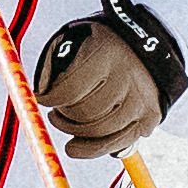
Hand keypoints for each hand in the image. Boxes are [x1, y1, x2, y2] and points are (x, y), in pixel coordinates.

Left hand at [31, 0, 185, 151]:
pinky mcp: (150, 118)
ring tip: (69, 121)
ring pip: (100, 133)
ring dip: (77, 134)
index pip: (69, 90)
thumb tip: (37, 99)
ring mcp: (142, 100)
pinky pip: (117, 144)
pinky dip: (94, 148)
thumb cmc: (99, 45)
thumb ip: (53, 66)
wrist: (148, 45)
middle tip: (54, 114)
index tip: (42, 99)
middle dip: (63, 118)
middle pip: (85, 114)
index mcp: (105, 53)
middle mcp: (127, 77)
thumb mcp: (75, 40)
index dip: (49, 99)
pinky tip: (79, 143)